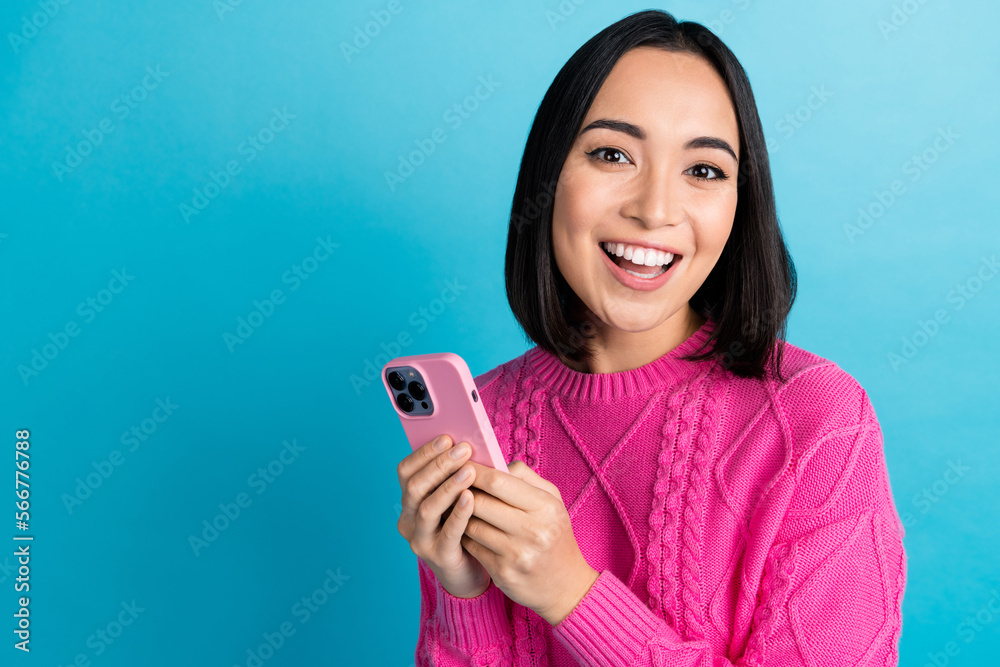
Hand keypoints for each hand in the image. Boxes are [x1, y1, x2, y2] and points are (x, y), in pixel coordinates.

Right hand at [396, 434, 491, 598]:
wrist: (470, 571)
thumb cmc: (466, 526)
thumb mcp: (456, 497)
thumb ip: (456, 475)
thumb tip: (469, 444)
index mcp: (410, 500)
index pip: (406, 471)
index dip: (424, 452)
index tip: (447, 437)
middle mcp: (409, 519)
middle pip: (414, 486)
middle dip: (439, 464)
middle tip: (463, 449)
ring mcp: (420, 539)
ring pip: (427, 508)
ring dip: (448, 486)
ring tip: (469, 470)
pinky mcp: (438, 557)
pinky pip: (447, 533)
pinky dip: (458, 513)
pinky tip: (471, 498)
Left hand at [460, 459, 599, 625]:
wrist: (566, 585)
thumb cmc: (554, 535)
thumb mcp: (552, 501)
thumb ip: (526, 477)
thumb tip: (494, 463)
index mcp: (546, 507)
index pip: (498, 481)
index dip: (474, 471)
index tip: (461, 464)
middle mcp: (533, 530)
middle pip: (480, 503)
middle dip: (461, 491)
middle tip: (451, 485)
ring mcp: (517, 554)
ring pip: (471, 525)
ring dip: (459, 514)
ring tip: (454, 505)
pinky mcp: (503, 573)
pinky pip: (471, 546)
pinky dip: (463, 535)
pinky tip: (462, 528)